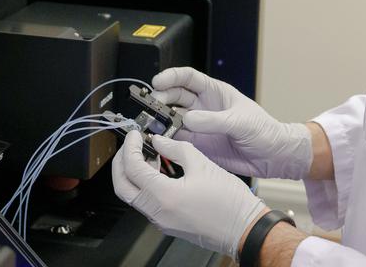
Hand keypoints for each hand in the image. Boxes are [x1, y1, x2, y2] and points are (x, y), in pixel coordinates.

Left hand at [112, 130, 265, 256]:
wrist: (244, 229)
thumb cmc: (230, 203)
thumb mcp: (202, 165)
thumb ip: (176, 148)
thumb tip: (160, 141)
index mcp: (164, 196)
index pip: (132, 168)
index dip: (129, 148)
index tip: (134, 135)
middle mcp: (157, 212)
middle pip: (122, 186)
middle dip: (121, 163)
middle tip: (130, 146)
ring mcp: (161, 221)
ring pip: (133, 196)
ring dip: (134, 174)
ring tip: (148, 155)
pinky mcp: (168, 224)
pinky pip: (147, 203)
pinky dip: (146, 185)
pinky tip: (159, 171)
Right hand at [152, 67, 311, 179]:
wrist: (274, 157)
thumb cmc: (265, 131)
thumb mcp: (241, 122)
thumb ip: (214, 121)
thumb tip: (188, 119)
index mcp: (215, 92)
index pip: (187, 78)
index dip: (171, 77)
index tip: (158, 82)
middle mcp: (203, 107)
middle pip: (174, 97)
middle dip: (161, 98)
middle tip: (152, 106)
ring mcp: (199, 126)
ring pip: (172, 119)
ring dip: (161, 120)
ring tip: (152, 124)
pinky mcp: (198, 145)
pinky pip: (177, 139)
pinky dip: (166, 139)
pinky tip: (160, 140)